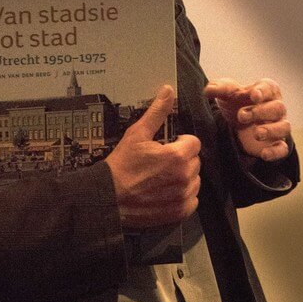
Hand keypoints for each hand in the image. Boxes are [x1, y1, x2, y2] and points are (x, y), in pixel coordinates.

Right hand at [105, 84, 199, 228]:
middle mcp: (184, 176)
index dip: (180, 142)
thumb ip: (157, 112)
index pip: (193, 142)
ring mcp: (183, 196)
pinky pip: (192, 200)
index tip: (165, 147)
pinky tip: (166, 192)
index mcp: (177, 155)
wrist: (107, 198)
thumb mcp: (137, 134)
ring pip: (195, 180)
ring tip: (162, 177)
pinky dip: (183, 196)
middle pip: (195, 161)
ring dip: (184, 177)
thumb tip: (168, 90)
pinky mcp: (179, 212)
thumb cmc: (121, 165)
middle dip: (182, 159)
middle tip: (161, 163)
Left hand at [205, 78, 290, 161]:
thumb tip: (207, 90)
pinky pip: (282, 148)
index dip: (263, 91)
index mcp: (266, 91)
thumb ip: (219, 89)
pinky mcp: (277, 144)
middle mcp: (277, 108)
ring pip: (284, 127)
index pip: (270, 88)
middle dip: (261, 111)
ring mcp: (279, 126)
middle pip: (278, 107)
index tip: (253, 95)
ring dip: (271, 130)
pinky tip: (263, 154)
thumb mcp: (228, 94)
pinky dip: (275, 152)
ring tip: (257, 133)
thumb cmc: (238, 102)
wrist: (239, 124)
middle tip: (241, 116)